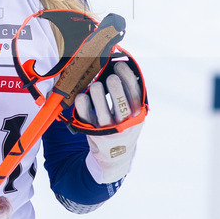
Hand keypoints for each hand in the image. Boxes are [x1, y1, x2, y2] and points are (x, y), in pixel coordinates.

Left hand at [74, 62, 145, 183]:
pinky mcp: (92, 132)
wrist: (115, 155)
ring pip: (101, 109)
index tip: (119, 65)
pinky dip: (82, 102)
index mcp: (137, 115)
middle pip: (120, 102)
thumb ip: (130, 93)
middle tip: (109, 76)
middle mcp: (124, 123)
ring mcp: (107, 129)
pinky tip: (82, 95)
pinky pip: (84, 115)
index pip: (134, 94)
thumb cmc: (125, 124)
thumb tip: (120, 64)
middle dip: (114, 86)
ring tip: (96, 86)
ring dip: (97, 92)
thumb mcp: (134, 112)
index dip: (127, 77)